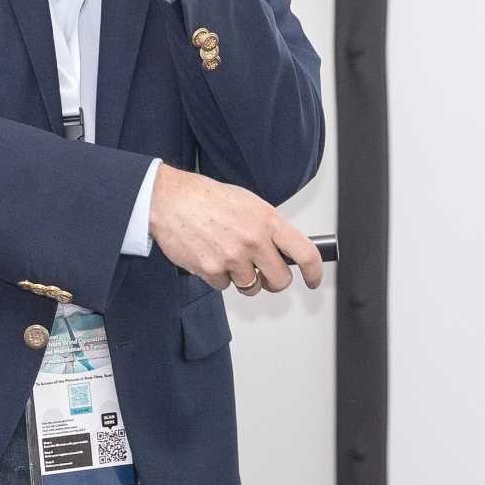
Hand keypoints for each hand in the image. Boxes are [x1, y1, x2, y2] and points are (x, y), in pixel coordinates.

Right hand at [148, 165, 322, 294]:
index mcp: (267, 220)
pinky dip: (219, 277)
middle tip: (266, 275)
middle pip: (280, 280)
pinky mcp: (210, 270)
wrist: (170, 199)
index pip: (305, 253)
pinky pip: (224, 286)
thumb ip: (268, 226)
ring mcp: (232, 257)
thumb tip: (284, 249)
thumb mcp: (248, 203)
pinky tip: (211, 256)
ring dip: (243, 279)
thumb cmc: (206, 198)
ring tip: (229, 257)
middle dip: (274, 281)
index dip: (314, 273)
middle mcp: (253, 240)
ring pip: (251, 286)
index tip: (313, 280)